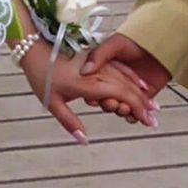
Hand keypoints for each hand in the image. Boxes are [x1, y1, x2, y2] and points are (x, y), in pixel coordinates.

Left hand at [21, 40, 153, 144]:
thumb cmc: (40, 75)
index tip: (147, 122)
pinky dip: (132, 76)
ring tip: (152, 105)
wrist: (34, 47)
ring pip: (126, 77)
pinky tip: (140, 83)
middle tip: (154, 119)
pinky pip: (119, 66)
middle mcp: (98, 73)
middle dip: (143, 104)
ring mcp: (98, 63)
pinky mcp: (95, 56)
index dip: (136, 109)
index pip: (122, 97)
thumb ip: (70, 122)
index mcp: (90, 85)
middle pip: (128, 88)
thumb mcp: (51, 102)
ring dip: (141, 91)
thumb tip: (83, 140)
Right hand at [81, 34, 170, 120]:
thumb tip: (85, 70)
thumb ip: (98, 56)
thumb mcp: (114, 44)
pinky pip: (136, 112)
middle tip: (112, 103)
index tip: (93, 99)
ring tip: (125, 109)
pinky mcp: (143, 97)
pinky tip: (135, 115)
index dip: (92, 96)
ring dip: (121, 111)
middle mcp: (114, 81)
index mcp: (103, 70)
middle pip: (105, 100)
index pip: (92, 88)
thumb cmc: (138, 40)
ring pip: (119, 107)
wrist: (163, 44)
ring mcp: (129, 90)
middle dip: (108, 105)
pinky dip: (134, 116)